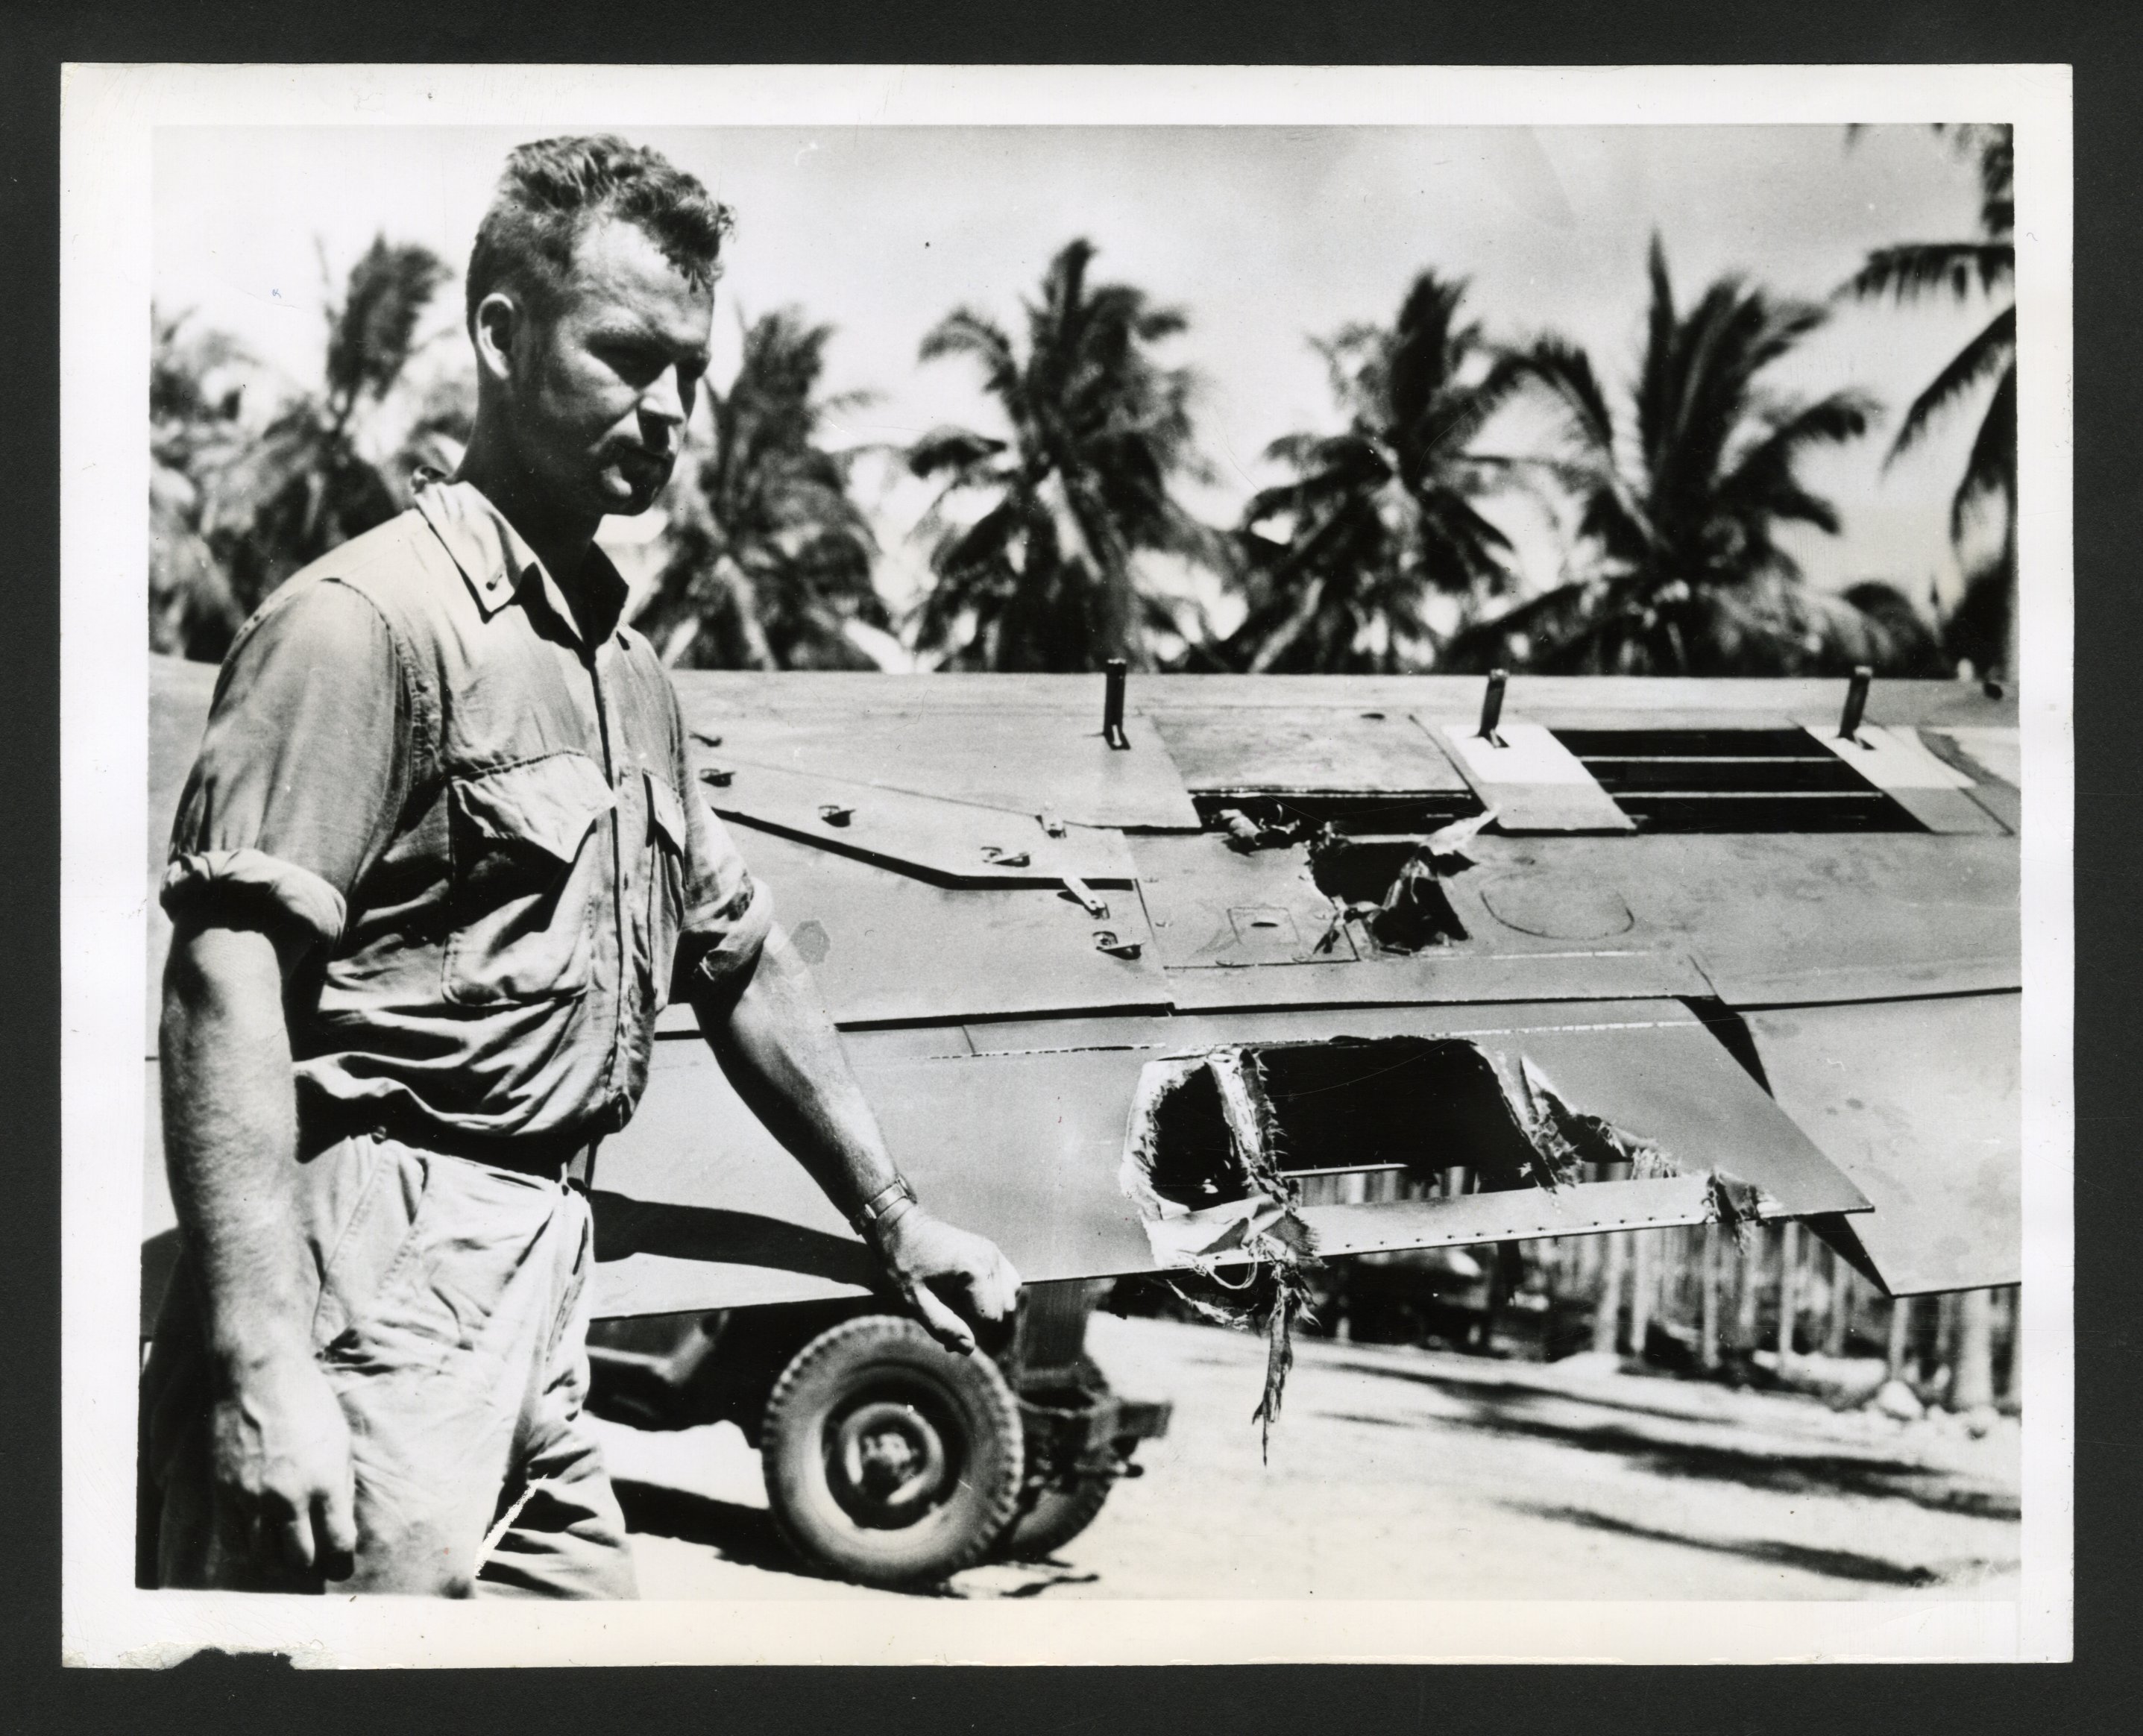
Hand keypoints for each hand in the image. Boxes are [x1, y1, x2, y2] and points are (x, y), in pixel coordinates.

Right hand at [209, 1345, 357, 1579]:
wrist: (260, 1376)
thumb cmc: (309, 1403)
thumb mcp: (340, 1442)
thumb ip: (341, 1486)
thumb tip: (339, 1524)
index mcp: (326, 1482)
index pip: (338, 1544)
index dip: (341, 1562)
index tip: (340, 1564)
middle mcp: (289, 1496)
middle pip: (300, 1559)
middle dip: (310, 1564)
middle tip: (313, 1559)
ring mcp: (252, 1497)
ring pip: (263, 1557)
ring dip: (277, 1560)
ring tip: (285, 1552)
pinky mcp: (224, 1493)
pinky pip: (234, 1540)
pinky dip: (248, 1548)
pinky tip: (257, 1541)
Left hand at [874, 1205, 1020, 1355]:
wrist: (901, 1227)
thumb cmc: (904, 1262)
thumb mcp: (916, 1300)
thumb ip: (943, 1326)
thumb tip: (969, 1348)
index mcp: (975, 1270)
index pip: (991, 1319)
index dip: (973, 1334)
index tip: (950, 1336)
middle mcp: (991, 1259)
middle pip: (1004, 1310)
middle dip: (982, 1325)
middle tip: (953, 1326)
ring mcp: (994, 1252)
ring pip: (1010, 1297)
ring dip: (991, 1311)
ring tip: (962, 1312)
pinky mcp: (992, 1251)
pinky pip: (1008, 1282)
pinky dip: (995, 1296)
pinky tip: (973, 1298)